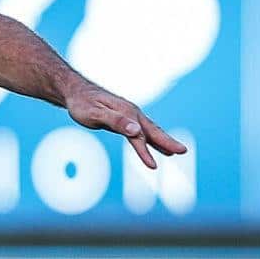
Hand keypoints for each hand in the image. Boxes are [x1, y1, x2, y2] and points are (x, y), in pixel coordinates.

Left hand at [64, 83, 184, 169]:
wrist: (75, 91)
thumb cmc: (82, 103)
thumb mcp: (95, 114)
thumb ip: (116, 122)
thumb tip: (137, 130)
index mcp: (127, 113)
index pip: (139, 136)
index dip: (145, 152)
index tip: (153, 167)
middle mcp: (132, 113)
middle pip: (153, 130)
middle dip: (168, 142)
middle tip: (183, 151)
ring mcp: (129, 115)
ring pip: (149, 130)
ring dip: (162, 140)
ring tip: (175, 151)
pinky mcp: (124, 118)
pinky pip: (141, 130)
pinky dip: (150, 138)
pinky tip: (154, 144)